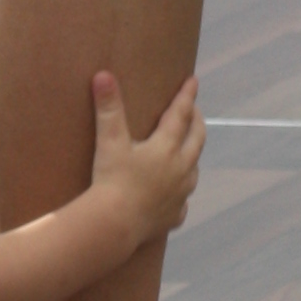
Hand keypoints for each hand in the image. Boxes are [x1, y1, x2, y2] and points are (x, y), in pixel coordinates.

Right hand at [90, 65, 202, 243]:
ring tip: (186, 150)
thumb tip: (103, 75)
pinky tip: (174, 195)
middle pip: (197, 139)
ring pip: (193, 170)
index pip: (181, 114)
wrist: (114, 225)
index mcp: (167, 147)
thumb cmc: (111, 180)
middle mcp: (181, 169)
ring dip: (191, 156)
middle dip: (196, 122)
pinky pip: (182, 203)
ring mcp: (180, 194)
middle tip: (194, 111)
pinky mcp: (173, 216)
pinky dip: (179, 194)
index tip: (193, 81)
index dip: (186, 95)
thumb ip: (108, 107)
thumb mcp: (109, 141)